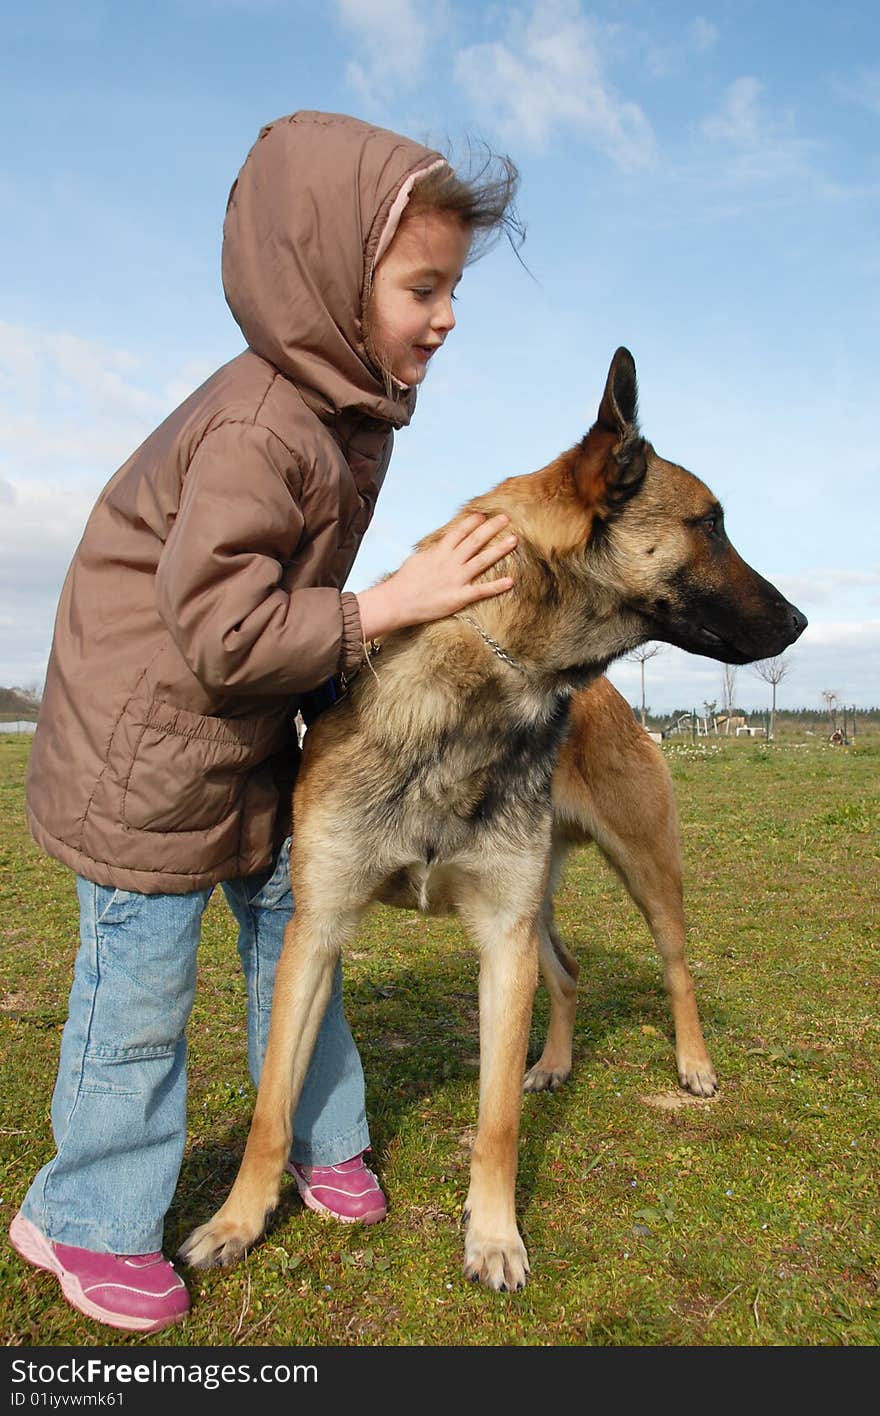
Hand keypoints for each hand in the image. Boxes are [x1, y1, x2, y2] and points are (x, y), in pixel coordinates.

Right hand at [356, 513, 515, 638]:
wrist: (397, 601)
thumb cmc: (403, 583)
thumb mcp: (417, 560)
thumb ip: (432, 552)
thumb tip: (439, 546)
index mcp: (439, 552)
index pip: (458, 532)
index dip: (472, 522)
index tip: (483, 515)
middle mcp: (450, 562)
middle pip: (474, 541)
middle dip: (491, 528)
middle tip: (506, 519)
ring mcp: (456, 579)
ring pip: (482, 561)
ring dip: (499, 550)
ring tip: (513, 540)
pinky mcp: (458, 597)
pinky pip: (481, 591)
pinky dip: (496, 587)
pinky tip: (511, 581)